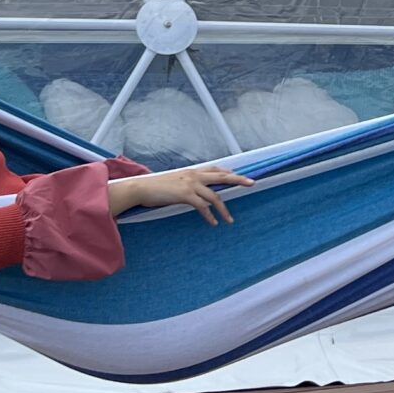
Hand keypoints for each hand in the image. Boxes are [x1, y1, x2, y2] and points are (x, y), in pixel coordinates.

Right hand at [108, 164, 256, 224]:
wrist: (141, 188)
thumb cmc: (155, 188)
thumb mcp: (174, 182)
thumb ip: (186, 184)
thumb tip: (193, 192)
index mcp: (191, 172)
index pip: (215, 169)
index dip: (228, 172)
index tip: (239, 176)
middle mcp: (194, 175)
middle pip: (222, 176)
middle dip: (238, 180)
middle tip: (252, 183)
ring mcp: (190, 184)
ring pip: (214, 196)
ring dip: (223, 209)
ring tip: (229, 220)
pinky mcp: (185, 194)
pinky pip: (203, 206)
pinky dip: (210, 215)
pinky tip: (213, 223)